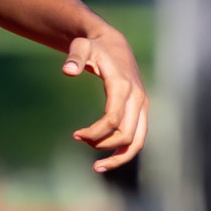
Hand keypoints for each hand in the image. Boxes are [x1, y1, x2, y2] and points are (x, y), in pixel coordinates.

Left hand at [66, 27, 148, 171]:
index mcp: (123, 85)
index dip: (95, 133)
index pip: (113, 119)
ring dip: (118, 157)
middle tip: (80, 139)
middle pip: (126, 134)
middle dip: (102, 144)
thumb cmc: (94, 46)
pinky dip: (126, 152)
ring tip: (97, 168)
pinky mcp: (142, 110)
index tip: (76, 135)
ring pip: (138, 141)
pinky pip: (139, 138)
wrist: (114, 43)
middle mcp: (137, 98)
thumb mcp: (81, 46)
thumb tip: (68, 71)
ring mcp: (143, 105)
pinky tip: (107, 160)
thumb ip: (74, 56)